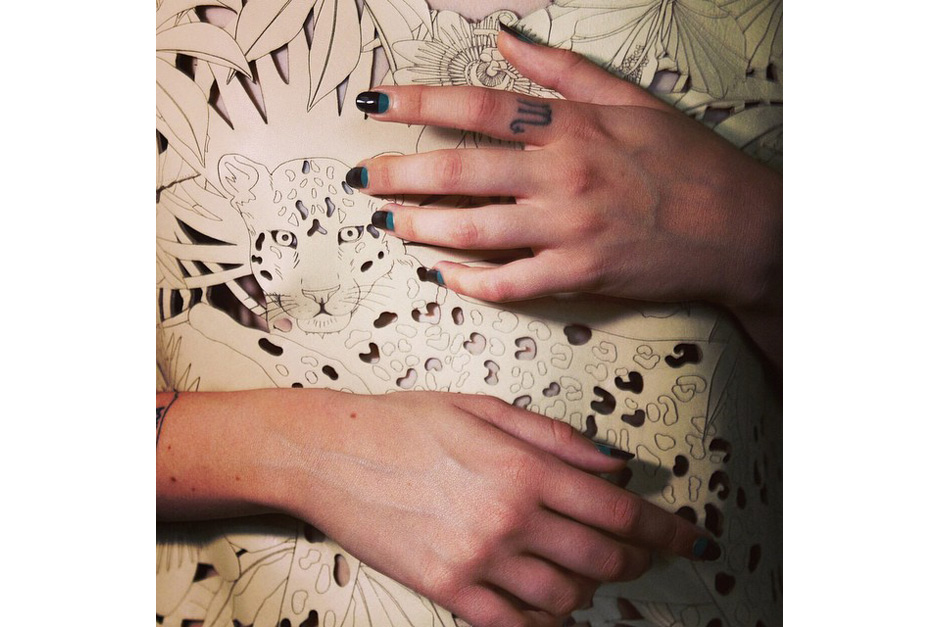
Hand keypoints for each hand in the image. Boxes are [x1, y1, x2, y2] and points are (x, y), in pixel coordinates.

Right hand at [280, 391, 717, 625]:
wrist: (331, 453)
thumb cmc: (407, 421)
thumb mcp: (485, 408)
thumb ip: (556, 438)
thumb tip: (614, 463)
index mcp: (524, 469)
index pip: (618, 510)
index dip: (664, 530)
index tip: (689, 538)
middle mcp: (509, 519)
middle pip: (601, 557)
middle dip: (635, 561)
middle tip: (642, 557)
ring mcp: (477, 560)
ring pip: (563, 596)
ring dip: (588, 589)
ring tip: (587, 574)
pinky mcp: (446, 588)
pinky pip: (512, 624)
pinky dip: (542, 620)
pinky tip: (547, 605)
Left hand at [349, 31, 780, 312]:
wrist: (741, 228)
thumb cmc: (688, 161)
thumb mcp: (633, 99)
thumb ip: (564, 71)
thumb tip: (505, 41)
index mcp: (573, 126)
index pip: (478, 107)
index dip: (419, 104)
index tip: (375, 103)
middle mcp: (563, 173)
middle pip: (462, 170)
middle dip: (400, 173)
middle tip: (359, 179)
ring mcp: (570, 227)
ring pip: (476, 229)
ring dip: (422, 227)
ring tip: (388, 223)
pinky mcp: (582, 273)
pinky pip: (512, 282)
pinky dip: (473, 281)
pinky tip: (446, 276)